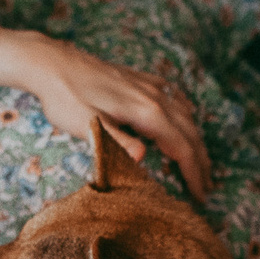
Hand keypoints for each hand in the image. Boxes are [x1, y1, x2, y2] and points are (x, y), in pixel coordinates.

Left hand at [11, 35, 213, 199]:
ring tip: (200, 162)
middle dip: (201, 161)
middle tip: (207, 187)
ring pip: (185, 115)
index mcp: (146, 111)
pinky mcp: (140, 79)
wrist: (52, 62)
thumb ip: (116, 141)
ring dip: (195, 140)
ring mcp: (149, 85)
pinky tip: (185, 119)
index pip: (181, 147)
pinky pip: (174, 98)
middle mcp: (155, 97)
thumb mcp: (87, 124)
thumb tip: (143, 158)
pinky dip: (185, 114)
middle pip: (189, 133)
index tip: (200, 196)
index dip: (194, 173)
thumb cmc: (65, 97)